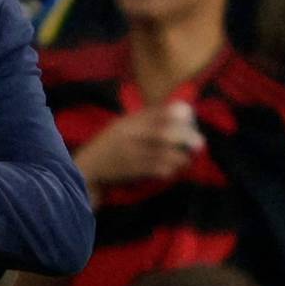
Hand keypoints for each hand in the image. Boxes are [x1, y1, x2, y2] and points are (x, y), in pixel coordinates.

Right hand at [73, 104, 202, 192]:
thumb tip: (178, 112)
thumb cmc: (107, 150)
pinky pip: (156, 169)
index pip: (155, 113)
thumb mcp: (121, 129)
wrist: (85, 173)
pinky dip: (169, 169)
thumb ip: (145, 121)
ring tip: (188, 158)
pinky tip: (174, 170)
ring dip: (180, 156)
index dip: (176, 112)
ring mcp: (130, 154)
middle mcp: (128, 135)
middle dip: (185, 136)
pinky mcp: (131, 172)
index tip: (190, 115)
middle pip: (163, 132)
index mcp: (127, 122)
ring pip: (162, 152)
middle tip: (199, 143)